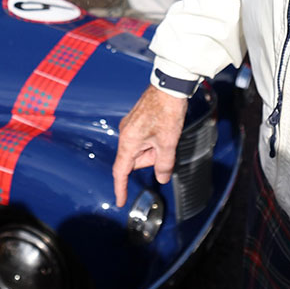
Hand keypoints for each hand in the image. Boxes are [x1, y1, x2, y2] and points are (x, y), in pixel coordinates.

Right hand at [111, 87, 188, 206]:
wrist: (169, 87)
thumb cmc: (166, 113)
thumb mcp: (168, 143)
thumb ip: (164, 165)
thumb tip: (161, 178)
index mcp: (128, 142)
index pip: (121, 172)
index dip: (121, 188)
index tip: (120, 201)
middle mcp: (125, 135)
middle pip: (135, 160)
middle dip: (151, 159)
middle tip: (166, 147)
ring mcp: (129, 126)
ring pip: (140, 149)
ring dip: (154, 148)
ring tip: (167, 134)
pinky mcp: (136, 120)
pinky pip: (142, 138)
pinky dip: (153, 140)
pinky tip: (164, 130)